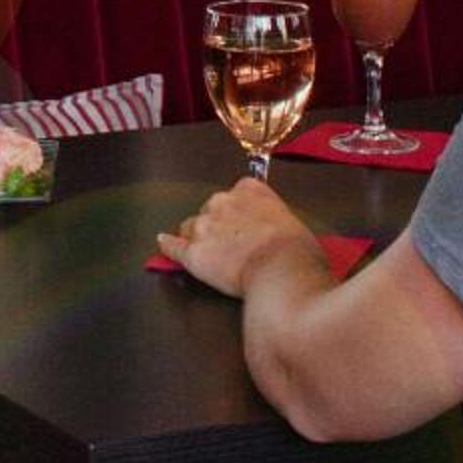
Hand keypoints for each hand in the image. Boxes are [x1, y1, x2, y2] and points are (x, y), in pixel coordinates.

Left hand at [157, 177, 324, 297]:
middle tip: (234, 246)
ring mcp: (204, 226)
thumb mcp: (297, 228)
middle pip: (212, 209)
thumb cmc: (298, 253)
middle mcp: (223, 201)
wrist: (281, 271)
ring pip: (192, 227)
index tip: (247, 223)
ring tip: (210, 255)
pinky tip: (163, 244)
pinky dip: (168, 246)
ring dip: (198, 238)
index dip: (242, 211)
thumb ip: (280, 225)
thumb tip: (284, 240)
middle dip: (220, 225)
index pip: (239, 192)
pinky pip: (173, 246)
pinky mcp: (193, 253)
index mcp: (251, 190)